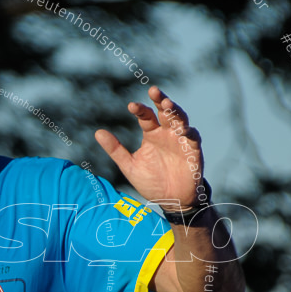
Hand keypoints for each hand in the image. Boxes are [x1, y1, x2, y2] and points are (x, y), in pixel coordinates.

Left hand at [94, 86, 203, 209]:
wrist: (171, 201)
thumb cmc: (151, 181)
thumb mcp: (130, 166)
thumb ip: (115, 149)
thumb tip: (97, 132)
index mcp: (152, 134)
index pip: (145, 116)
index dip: (140, 110)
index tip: (131, 106)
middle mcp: (166, 133)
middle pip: (165, 111)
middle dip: (160, 100)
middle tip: (153, 90)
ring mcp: (181, 140)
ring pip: (180, 119)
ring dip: (175, 112)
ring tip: (167, 105)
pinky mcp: (193, 150)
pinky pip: (193, 137)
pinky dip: (188, 131)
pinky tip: (182, 129)